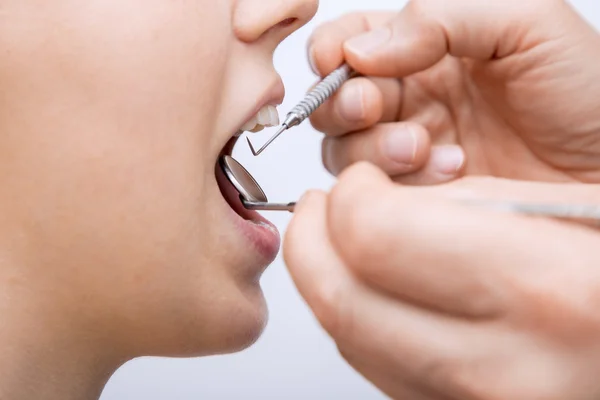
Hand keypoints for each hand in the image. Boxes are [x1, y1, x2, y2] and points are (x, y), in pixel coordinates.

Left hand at [285, 163, 599, 398]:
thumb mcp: (564, 210)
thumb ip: (459, 206)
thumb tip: (372, 205)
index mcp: (546, 291)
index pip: (377, 238)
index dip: (348, 199)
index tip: (355, 183)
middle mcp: (511, 368)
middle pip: (344, 303)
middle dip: (311, 243)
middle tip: (320, 208)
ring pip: (351, 344)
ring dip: (326, 282)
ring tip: (338, 241)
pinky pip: (378, 372)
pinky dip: (358, 322)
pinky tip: (370, 288)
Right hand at [308, 0, 599, 184]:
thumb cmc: (587, 94)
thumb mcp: (528, 24)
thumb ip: (443, 16)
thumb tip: (361, 49)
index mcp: (428, 49)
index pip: (351, 42)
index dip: (331, 50)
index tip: (337, 61)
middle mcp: (413, 99)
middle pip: (334, 101)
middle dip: (343, 104)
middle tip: (372, 107)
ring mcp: (413, 150)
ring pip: (345, 151)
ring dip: (373, 148)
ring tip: (424, 148)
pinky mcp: (422, 196)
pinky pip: (377, 194)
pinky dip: (399, 184)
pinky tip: (450, 173)